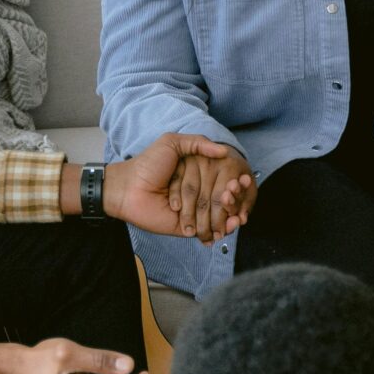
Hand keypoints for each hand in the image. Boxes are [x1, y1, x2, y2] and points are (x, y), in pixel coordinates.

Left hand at [107, 134, 249, 238]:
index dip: (234, 182)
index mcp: (196, 175)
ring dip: (231, 216)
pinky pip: (207, 230)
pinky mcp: (187, 227)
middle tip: (239, 196)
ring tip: (240, 215)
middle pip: (223, 199)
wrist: (128, 187)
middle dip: (235, 200)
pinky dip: (222, 230)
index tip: (246, 180)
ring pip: (218, 216)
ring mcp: (193, 211)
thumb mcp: (171, 143)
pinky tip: (232, 225)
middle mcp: (196, 193)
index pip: (221, 180)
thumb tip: (224, 151)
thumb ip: (197, 143)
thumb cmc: (148, 164)